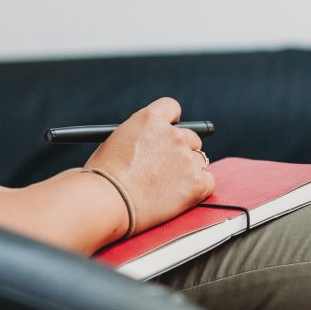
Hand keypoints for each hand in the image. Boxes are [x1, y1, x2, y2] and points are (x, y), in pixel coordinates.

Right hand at [85, 97, 214, 233]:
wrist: (107, 201)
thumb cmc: (103, 177)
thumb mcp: (116, 142)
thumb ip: (139, 137)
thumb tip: (149, 145)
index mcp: (150, 119)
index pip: (172, 108)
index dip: (172, 121)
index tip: (171, 131)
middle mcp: (173, 134)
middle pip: (191, 137)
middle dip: (181, 151)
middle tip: (167, 169)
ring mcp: (187, 158)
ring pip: (199, 161)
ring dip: (188, 171)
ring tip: (166, 187)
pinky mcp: (197, 182)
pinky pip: (208, 182)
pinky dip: (197, 189)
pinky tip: (178, 196)